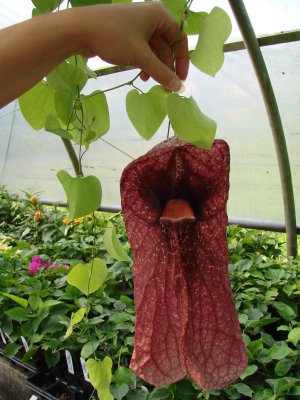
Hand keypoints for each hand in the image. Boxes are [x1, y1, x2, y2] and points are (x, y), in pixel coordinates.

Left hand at [74, 2, 188, 91]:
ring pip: (153, 50)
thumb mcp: (141, 57)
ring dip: (154, 67)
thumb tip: (179, 88)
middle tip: (166, 86)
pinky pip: (141, 49)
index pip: (179, 39)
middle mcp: (150, 17)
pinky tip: (142, 76)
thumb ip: (161, 73)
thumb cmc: (114, 37)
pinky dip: (144, 63)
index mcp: (159, 15)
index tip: (180, 79)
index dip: (182, 60)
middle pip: (166, 46)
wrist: (79, 29)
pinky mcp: (125, 33)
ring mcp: (137, 25)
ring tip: (151, 82)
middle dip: (166, 66)